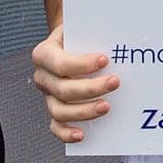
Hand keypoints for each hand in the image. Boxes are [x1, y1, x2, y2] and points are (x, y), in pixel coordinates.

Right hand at [31, 25, 117, 142]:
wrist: (70, 40)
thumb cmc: (78, 34)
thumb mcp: (81, 27)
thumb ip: (93, 32)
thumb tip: (119, 41)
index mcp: (44, 54)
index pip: (60, 63)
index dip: (82, 64)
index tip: (105, 60)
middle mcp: (42, 76)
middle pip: (62, 90)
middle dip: (91, 88)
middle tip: (115, 82)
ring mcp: (48, 95)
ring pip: (59, 111)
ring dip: (84, 111)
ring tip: (106, 106)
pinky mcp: (55, 109)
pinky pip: (56, 126)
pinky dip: (66, 133)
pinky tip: (83, 134)